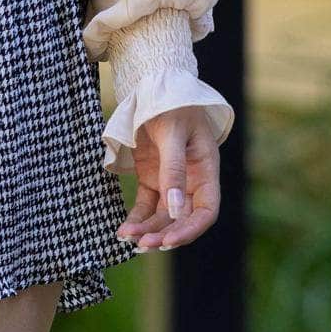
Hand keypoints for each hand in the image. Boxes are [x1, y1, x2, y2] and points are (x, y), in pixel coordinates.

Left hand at [116, 105, 220, 250]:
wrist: (153, 86)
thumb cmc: (171, 104)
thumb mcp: (172, 134)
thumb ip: (173, 170)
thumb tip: (175, 211)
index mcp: (205, 170)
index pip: (206, 211)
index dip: (190, 229)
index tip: (169, 240)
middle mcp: (191, 181)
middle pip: (182, 218)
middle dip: (164, 233)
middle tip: (143, 244)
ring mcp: (170, 181)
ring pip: (162, 216)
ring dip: (148, 229)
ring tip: (127, 238)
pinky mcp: (152, 178)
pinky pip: (147, 205)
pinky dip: (137, 219)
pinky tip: (124, 230)